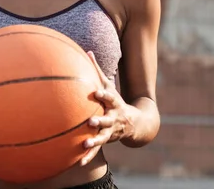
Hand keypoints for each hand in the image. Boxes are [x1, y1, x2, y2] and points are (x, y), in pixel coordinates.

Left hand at [80, 51, 133, 165]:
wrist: (134, 123)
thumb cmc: (115, 101)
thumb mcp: (109, 86)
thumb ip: (98, 71)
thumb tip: (88, 51)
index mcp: (113, 103)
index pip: (109, 97)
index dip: (103, 95)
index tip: (96, 93)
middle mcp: (113, 117)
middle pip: (107, 119)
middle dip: (100, 120)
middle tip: (91, 121)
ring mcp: (110, 131)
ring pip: (102, 137)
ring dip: (94, 141)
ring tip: (86, 143)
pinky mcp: (106, 141)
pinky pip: (96, 150)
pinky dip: (88, 156)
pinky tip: (79, 162)